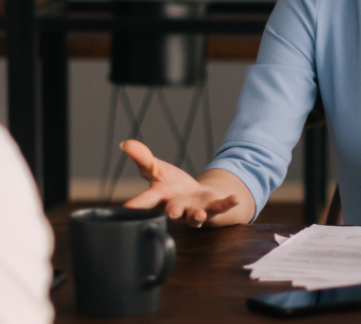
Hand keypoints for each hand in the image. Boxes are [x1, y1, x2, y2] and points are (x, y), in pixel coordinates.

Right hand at [120, 139, 239, 226]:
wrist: (196, 198)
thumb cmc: (172, 186)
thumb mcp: (156, 169)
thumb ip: (142, 158)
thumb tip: (124, 143)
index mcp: (161, 198)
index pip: (147, 200)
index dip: (136, 205)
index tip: (127, 210)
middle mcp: (177, 208)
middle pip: (173, 211)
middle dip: (173, 212)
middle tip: (172, 212)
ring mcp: (195, 210)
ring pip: (195, 216)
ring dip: (196, 216)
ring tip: (199, 215)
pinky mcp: (212, 208)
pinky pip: (221, 207)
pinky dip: (228, 203)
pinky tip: (236, 198)